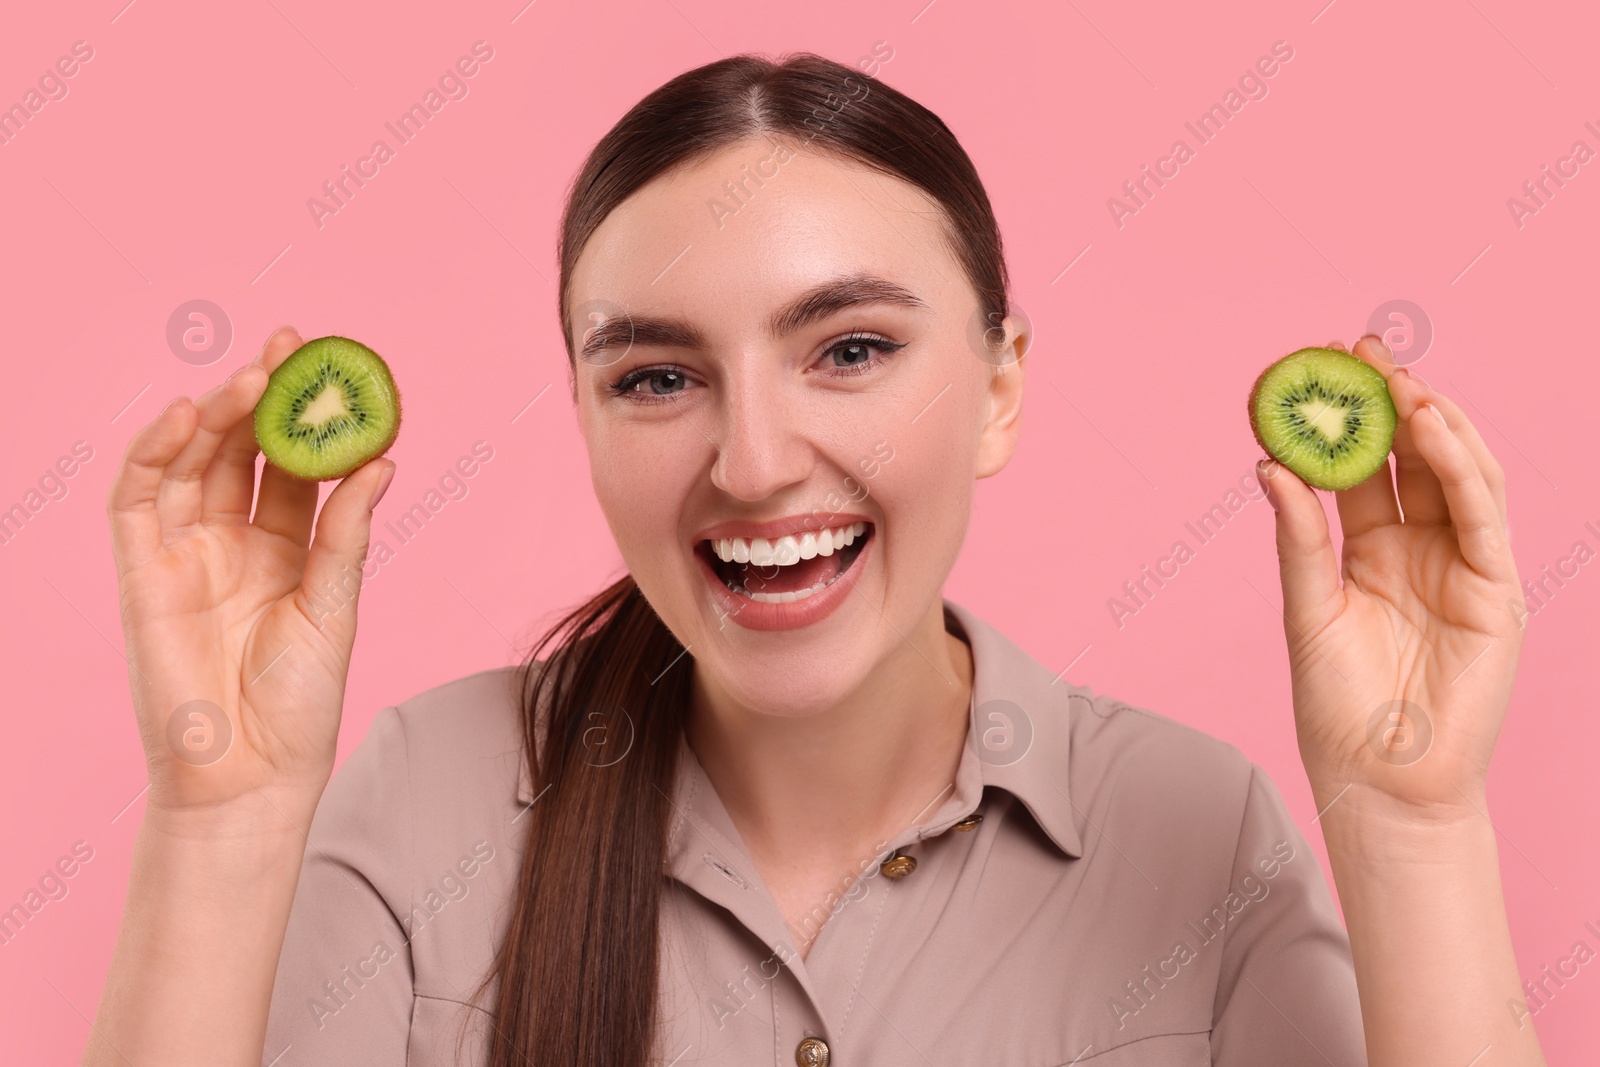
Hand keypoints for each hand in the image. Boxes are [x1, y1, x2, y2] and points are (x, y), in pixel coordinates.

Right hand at [107, 326, 395, 821]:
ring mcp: (183, 553)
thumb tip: (382, 460)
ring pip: (192, 462)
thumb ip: (346, 533)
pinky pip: (137, 499)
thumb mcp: (334, 605)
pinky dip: (155, 451)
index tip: (334, 370)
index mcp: (283, 549)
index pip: (291, 467)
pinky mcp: (141, 571)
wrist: (250, 775)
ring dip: (218, 413)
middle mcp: (230, 542)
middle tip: (292, 348)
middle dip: (263, 397)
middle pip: (240, 451)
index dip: (307, 420)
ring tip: (256, 376)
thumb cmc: (298, 701)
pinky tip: (189, 414)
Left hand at [1258, 334, 1521, 820]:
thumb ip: (1298, 540)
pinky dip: (1460, 468)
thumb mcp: (1307, 611)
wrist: (1381, 782)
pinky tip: (1431, 429)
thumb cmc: (1338, 708)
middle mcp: (1423, 549)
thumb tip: (1268, 467)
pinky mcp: (1497, 591)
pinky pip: (1482, 517)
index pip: (1366, 468)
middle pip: (1415, 458)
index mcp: (1373, 551)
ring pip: (1459, 475)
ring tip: (1398, 378)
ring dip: (1433, 422)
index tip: (1323, 366)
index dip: (1350, 419)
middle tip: (1361, 348)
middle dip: (1394, 401)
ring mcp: (1465, 567)